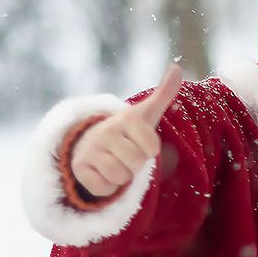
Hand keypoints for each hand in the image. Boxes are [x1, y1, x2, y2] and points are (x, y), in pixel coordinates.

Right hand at [69, 64, 183, 198]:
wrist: (88, 142)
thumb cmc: (125, 131)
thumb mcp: (145, 114)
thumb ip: (163, 94)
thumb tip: (177, 68)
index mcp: (126, 119)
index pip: (151, 148)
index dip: (148, 150)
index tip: (138, 142)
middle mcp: (106, 131)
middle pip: (136, 163)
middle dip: (135, 164)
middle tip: (125, 154)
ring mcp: (90, 150)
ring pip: (121, 177)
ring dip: (122, 176)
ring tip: (115, 163)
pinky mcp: (80, 169)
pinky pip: (105, 189)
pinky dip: (107, 187)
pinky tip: (102, 173)